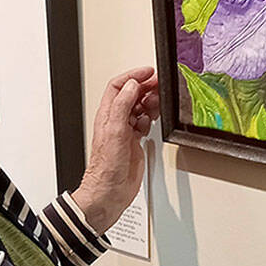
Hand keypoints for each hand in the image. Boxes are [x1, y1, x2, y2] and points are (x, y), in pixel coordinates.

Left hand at [70, 67, 159, 231]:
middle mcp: (116, 121)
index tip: (148, 72)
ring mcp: (125, 132)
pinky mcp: (134, 142)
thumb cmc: (106, 168)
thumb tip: (132, 86)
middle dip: (145, 86)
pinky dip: (151, 118)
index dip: (133, 76)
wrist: (109, 192)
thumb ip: (123, 106)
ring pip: (139, 108)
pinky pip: (144, 123)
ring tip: (158, 101)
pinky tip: (154, 119)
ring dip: (149, 102)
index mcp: (107, 115)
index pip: (118, 86)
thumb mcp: (114, 132)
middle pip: (131, 95)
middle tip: (159, 85)